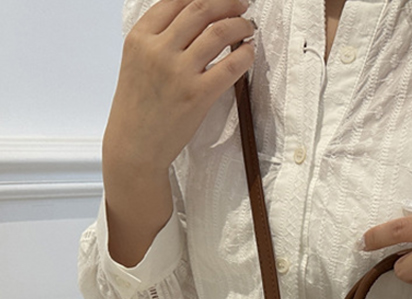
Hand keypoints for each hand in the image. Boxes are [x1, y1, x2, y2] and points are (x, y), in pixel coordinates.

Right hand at [103, 0, 255, 176]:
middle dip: (226, 2)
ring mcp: (178, 72)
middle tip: (241, 4)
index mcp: (139, 37)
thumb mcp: (137, 61)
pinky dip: (245, 55)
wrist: (135, 145)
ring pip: (219, 32)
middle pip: (200, 9)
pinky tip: (249, 52)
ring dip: (240, 25)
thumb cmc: (138, 107)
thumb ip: (158, 38)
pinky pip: (230, 66)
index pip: (175, 0)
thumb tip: (192, 20)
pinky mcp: (197, 95)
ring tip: (248, 27)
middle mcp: (158, 49)